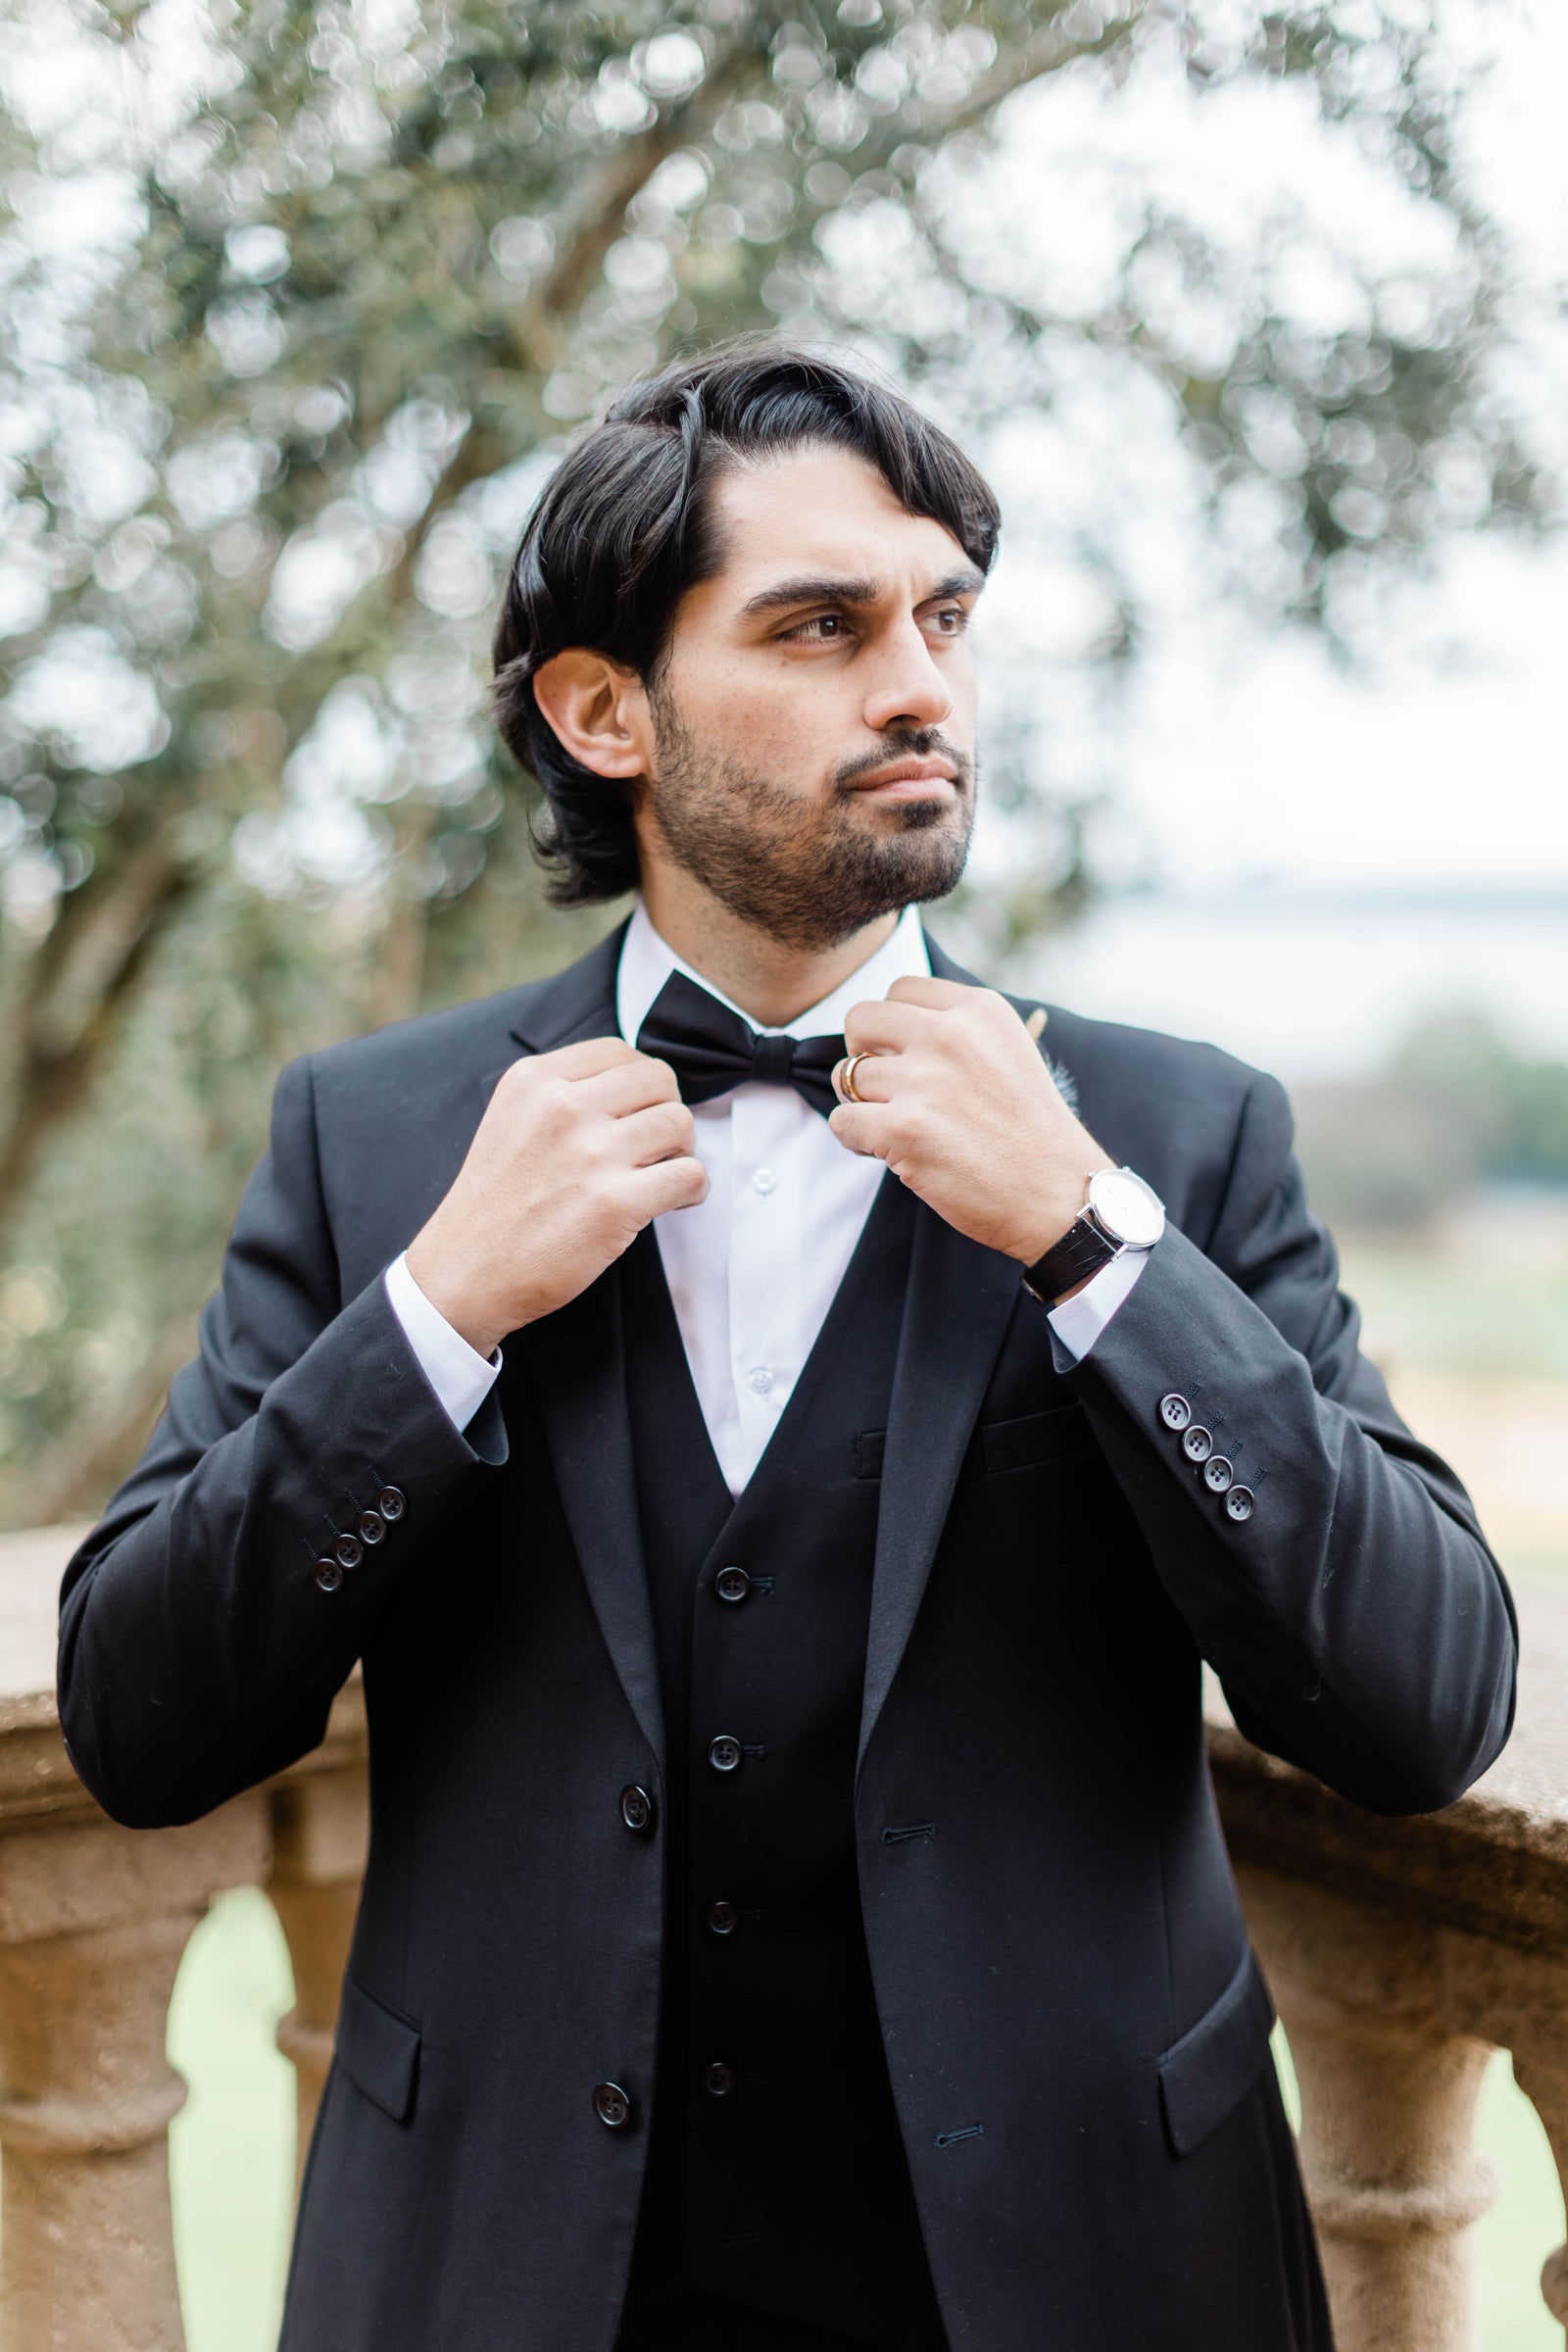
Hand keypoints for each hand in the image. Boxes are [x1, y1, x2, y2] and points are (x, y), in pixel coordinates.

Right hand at [405, 1037, 706, 1355]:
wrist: (466, 1272)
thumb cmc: (495, 1203)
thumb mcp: (511, 1119)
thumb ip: (564, 1093)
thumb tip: (634, 1087)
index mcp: (535, 1081)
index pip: (618, 1051)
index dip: (638, 1084)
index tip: (634, 1113)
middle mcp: (563, 1108)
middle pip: (658, 1080)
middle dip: (665, 1111)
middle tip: (653, 1145)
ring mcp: (591, 1154)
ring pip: (680, 1123)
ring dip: (681, 1150)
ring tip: (659, 1174)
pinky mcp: (615, 1203)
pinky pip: (691, 1174)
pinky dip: (693, 1188)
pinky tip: (673, 1201)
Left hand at [828, 978, 1110, 1263]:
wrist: (1059, 1195)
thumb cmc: (1029, 1131)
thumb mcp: (1008, 1050)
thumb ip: (956, 1029)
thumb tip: (887, 1027)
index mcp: (978, 1009)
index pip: (900, 990)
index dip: (892, 1027)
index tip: (906, 1056)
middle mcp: (950, 1035)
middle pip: (860, 1020)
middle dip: (862, 1053)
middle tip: (885, 1087)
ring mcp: (925, 1081)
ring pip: (848, 1077)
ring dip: (863, 1105)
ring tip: (898, 1129)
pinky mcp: (903, 1129)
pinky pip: (842, 1122)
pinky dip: (855, 1140)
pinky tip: (887, 1152)